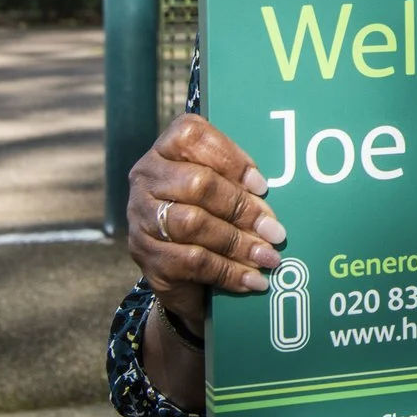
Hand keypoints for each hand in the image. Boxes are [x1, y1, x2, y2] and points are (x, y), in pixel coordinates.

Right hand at [126, 113, 285, 323]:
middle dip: (243, 208)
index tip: (262, 185)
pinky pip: (191, 261)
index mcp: (167, 148)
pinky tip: (252, 280)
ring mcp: (141, 216)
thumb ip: (238, 182)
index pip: (192, 136)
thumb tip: (273, 200)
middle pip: (197, 184)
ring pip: (193, 224)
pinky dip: (228, 271)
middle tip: (275, 230)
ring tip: (269, 257)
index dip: (231, 159)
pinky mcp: (145, 254)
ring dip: (239, 243)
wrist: (179, 271)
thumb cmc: (208, 215)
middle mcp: (147, 177)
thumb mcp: (221, 190)